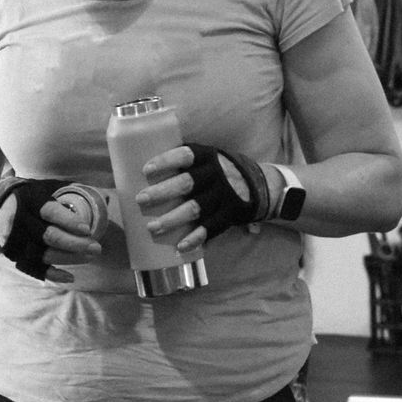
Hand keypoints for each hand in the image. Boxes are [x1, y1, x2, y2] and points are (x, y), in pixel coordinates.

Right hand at [0, 180, 108, 280]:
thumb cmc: (26, 196)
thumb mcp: (42, 187)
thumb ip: (70, 191)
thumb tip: (105, 198)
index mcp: (29, 200)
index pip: (49, 211)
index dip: (69, 220)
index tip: (87, 229)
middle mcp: (20, 220)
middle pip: (49, 236)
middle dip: (75, 244)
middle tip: (96, 248)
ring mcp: (15, 240)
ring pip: (43, 254)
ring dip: (69, 258)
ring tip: (90, 257)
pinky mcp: (13, 254)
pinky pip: (33, 269)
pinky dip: (51, 274)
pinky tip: (70, 277)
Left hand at [135, 144, 260, 252]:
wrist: (260, 184)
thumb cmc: (219, 171)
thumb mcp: (207, 159)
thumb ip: (184, 163)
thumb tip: (140, 170)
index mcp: (206, 156)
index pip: (185, 155)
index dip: (165, 161)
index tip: (146, 171)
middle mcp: (216, 174)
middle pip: (185, 183)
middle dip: (161, 193)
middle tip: (141, 200)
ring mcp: (224, 195)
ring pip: (195, 209)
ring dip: (172, 220)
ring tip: (152, 228)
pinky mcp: (230, 214)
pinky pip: (211, 228)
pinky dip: (195, 238)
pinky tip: (180, 247)